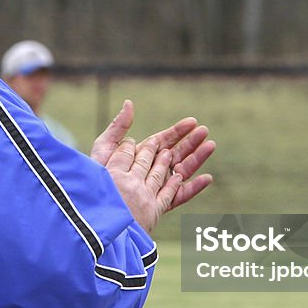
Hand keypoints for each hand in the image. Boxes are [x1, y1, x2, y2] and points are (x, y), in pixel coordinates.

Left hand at [93, 100, 214, 231]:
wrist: (97, 203)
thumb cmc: (96, 175)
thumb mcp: (105, 146)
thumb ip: (118, 126)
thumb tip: (129, 103)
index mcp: (141, 156)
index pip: (163, 140)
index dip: (178, 131)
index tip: (192, 121)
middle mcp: (152, 170)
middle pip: (177, 153)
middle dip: (191, 142)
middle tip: (205, 131)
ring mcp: (158, 187)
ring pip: (183, 171)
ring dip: (197, 158)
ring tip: (210, 146)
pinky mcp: (161, 204)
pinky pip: (181, 195)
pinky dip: (194, 187)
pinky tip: (207, 178)